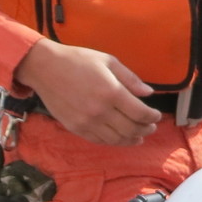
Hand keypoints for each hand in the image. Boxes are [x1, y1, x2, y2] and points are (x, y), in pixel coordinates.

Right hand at [14, 39, 160, 145]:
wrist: (45, 68)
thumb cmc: (77, 60)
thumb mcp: (107, 61)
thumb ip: (130, 78)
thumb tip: (148, 93)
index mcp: (111, 91)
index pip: (140, 112)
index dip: (152, 117)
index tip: (156, 116)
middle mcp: (100, 110)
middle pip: (131, 129)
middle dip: (146, 129)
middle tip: (151, 127)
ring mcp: (88, 122)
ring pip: (117, 139)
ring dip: (132, 139)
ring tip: (139, 135)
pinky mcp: (77, 128)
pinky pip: (101, 141)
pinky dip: (115, 141)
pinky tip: (121, 137)